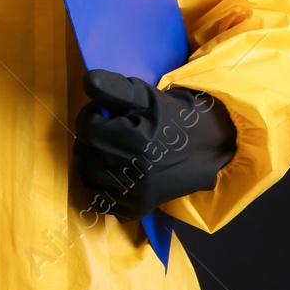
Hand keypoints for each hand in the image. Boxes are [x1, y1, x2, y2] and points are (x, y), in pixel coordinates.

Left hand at [72, 69, 236, 221]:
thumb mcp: (146, 95)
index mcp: (136, 143)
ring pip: (87, 175)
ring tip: (113, 149)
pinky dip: (99, 184)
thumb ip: (114, 87)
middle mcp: (135, 174)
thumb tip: (87, 81)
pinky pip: (99, 197)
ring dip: (93, 159)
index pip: (87, 128)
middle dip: (92, 137)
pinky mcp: (136, 209)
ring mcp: (136, 195)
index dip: (91, 116)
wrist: (204, 149)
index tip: (105, 114)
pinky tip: (114, 170)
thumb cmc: (171, 118)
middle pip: (84, 152)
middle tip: (111, 130)